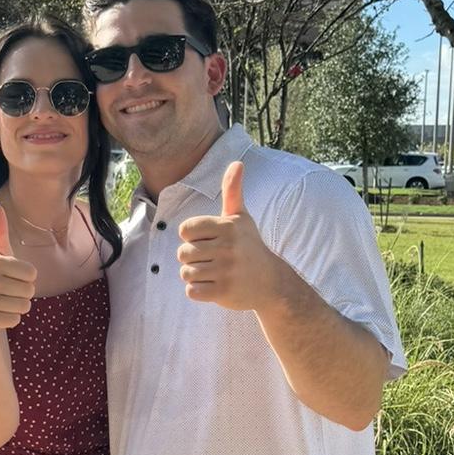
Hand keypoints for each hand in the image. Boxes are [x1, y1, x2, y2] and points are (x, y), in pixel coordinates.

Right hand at [0, 201, 37, 333]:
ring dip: (19, 306)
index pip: (31, 272)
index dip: (28, 277)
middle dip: (25, 293)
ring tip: (6, 302)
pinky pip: (14, 320)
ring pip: (23, 306)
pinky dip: (11, 318)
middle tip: (11, 291)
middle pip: (29, 290)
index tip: (15, 276)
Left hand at [176, 161, 283, 311]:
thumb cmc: (249, 245)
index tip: (208, 240)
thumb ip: (232, 190)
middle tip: (213, 259)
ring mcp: (226, 271)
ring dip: (195, 275)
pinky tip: (214, 286)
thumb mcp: (241, 217)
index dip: (191, 237)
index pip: (185, 230)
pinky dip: (198, 291)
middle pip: (182, 253)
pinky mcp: (223, 292)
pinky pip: (192, 291)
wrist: (271, 282)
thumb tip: (237, 162)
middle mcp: (227, 247)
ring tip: (213, 272)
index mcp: (227, 226)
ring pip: (185, 272)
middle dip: (192, 258)